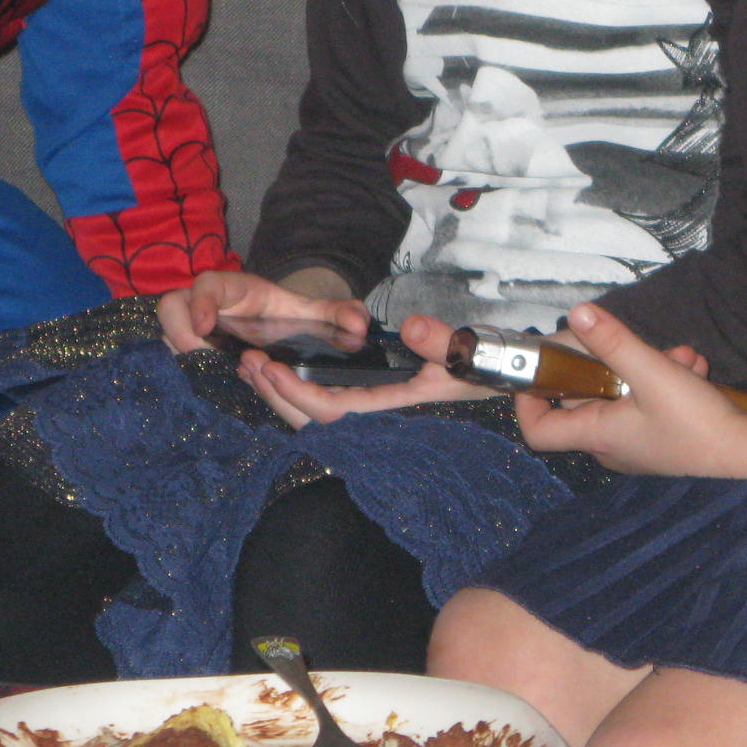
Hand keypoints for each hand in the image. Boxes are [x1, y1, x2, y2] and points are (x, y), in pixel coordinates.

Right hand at [154, 266, 369, 353]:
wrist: (271, 321)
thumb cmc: (286, 315)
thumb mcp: (312, 312)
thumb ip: (338, 314)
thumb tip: (360, 326)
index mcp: (233, 287)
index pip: (207, 284)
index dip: (202, 302)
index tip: (207, 327)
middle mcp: (205, 302)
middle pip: (171, 306)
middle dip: (181, 333)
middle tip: (202, 357)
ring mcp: (190, 323)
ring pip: (165, 331)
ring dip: (180, 353)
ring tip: (207, 374)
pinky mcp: (187, 344)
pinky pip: (170, 353)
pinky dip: (183, 367)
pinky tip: (207, 381)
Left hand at [239, 312, 487, 427]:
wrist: (497, 383)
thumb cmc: (484, 369)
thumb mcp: (468, 352)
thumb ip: (442, 342)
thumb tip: (410, 326)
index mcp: (392, 408)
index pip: (334, 411)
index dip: (298, 394)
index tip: (271, 369)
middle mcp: (376, 419)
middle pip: (312, 420)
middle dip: (277, 395)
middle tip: (249, 364)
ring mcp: (371, 414)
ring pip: (313, 417)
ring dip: (280, 394)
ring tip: (252, 367)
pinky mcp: (369, 405)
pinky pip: (323, 407)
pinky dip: (295, 393)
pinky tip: (275, 375)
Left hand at [511, 304, 746, 478]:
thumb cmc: (697, 424)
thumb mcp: (652, 373)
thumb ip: (613, 341)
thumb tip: (577, 313)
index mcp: (597, 435)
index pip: (537, 430)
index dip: (528, 400)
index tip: (540, 368)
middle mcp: (611, 446)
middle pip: (585, 399)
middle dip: (609, 364)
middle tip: (632, 345)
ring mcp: (638, 445)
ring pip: (624, 396)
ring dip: (647, 368)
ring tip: (681, 356)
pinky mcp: (663, 441)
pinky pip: (649, 405)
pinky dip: (666, 382)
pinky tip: (694, 368)